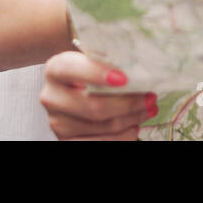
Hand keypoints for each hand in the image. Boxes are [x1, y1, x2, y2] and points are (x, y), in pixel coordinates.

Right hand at [39, 51, 158, 139]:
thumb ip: (110, 59)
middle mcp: (51, 97)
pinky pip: (99, 144)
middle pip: (93, 106)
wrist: (78, 91)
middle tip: (151, 97)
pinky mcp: (66, 141)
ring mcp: (57, 123)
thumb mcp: (97, 59)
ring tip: (149, 109)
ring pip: (101, 126)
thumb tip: (140, 64)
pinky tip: (134, 125)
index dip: (96, 74)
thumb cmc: (94, 71)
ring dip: (131, 119)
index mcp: (56, 69)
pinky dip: (123, 136)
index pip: (72, 69)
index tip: (124, 78)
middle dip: (128, 103)